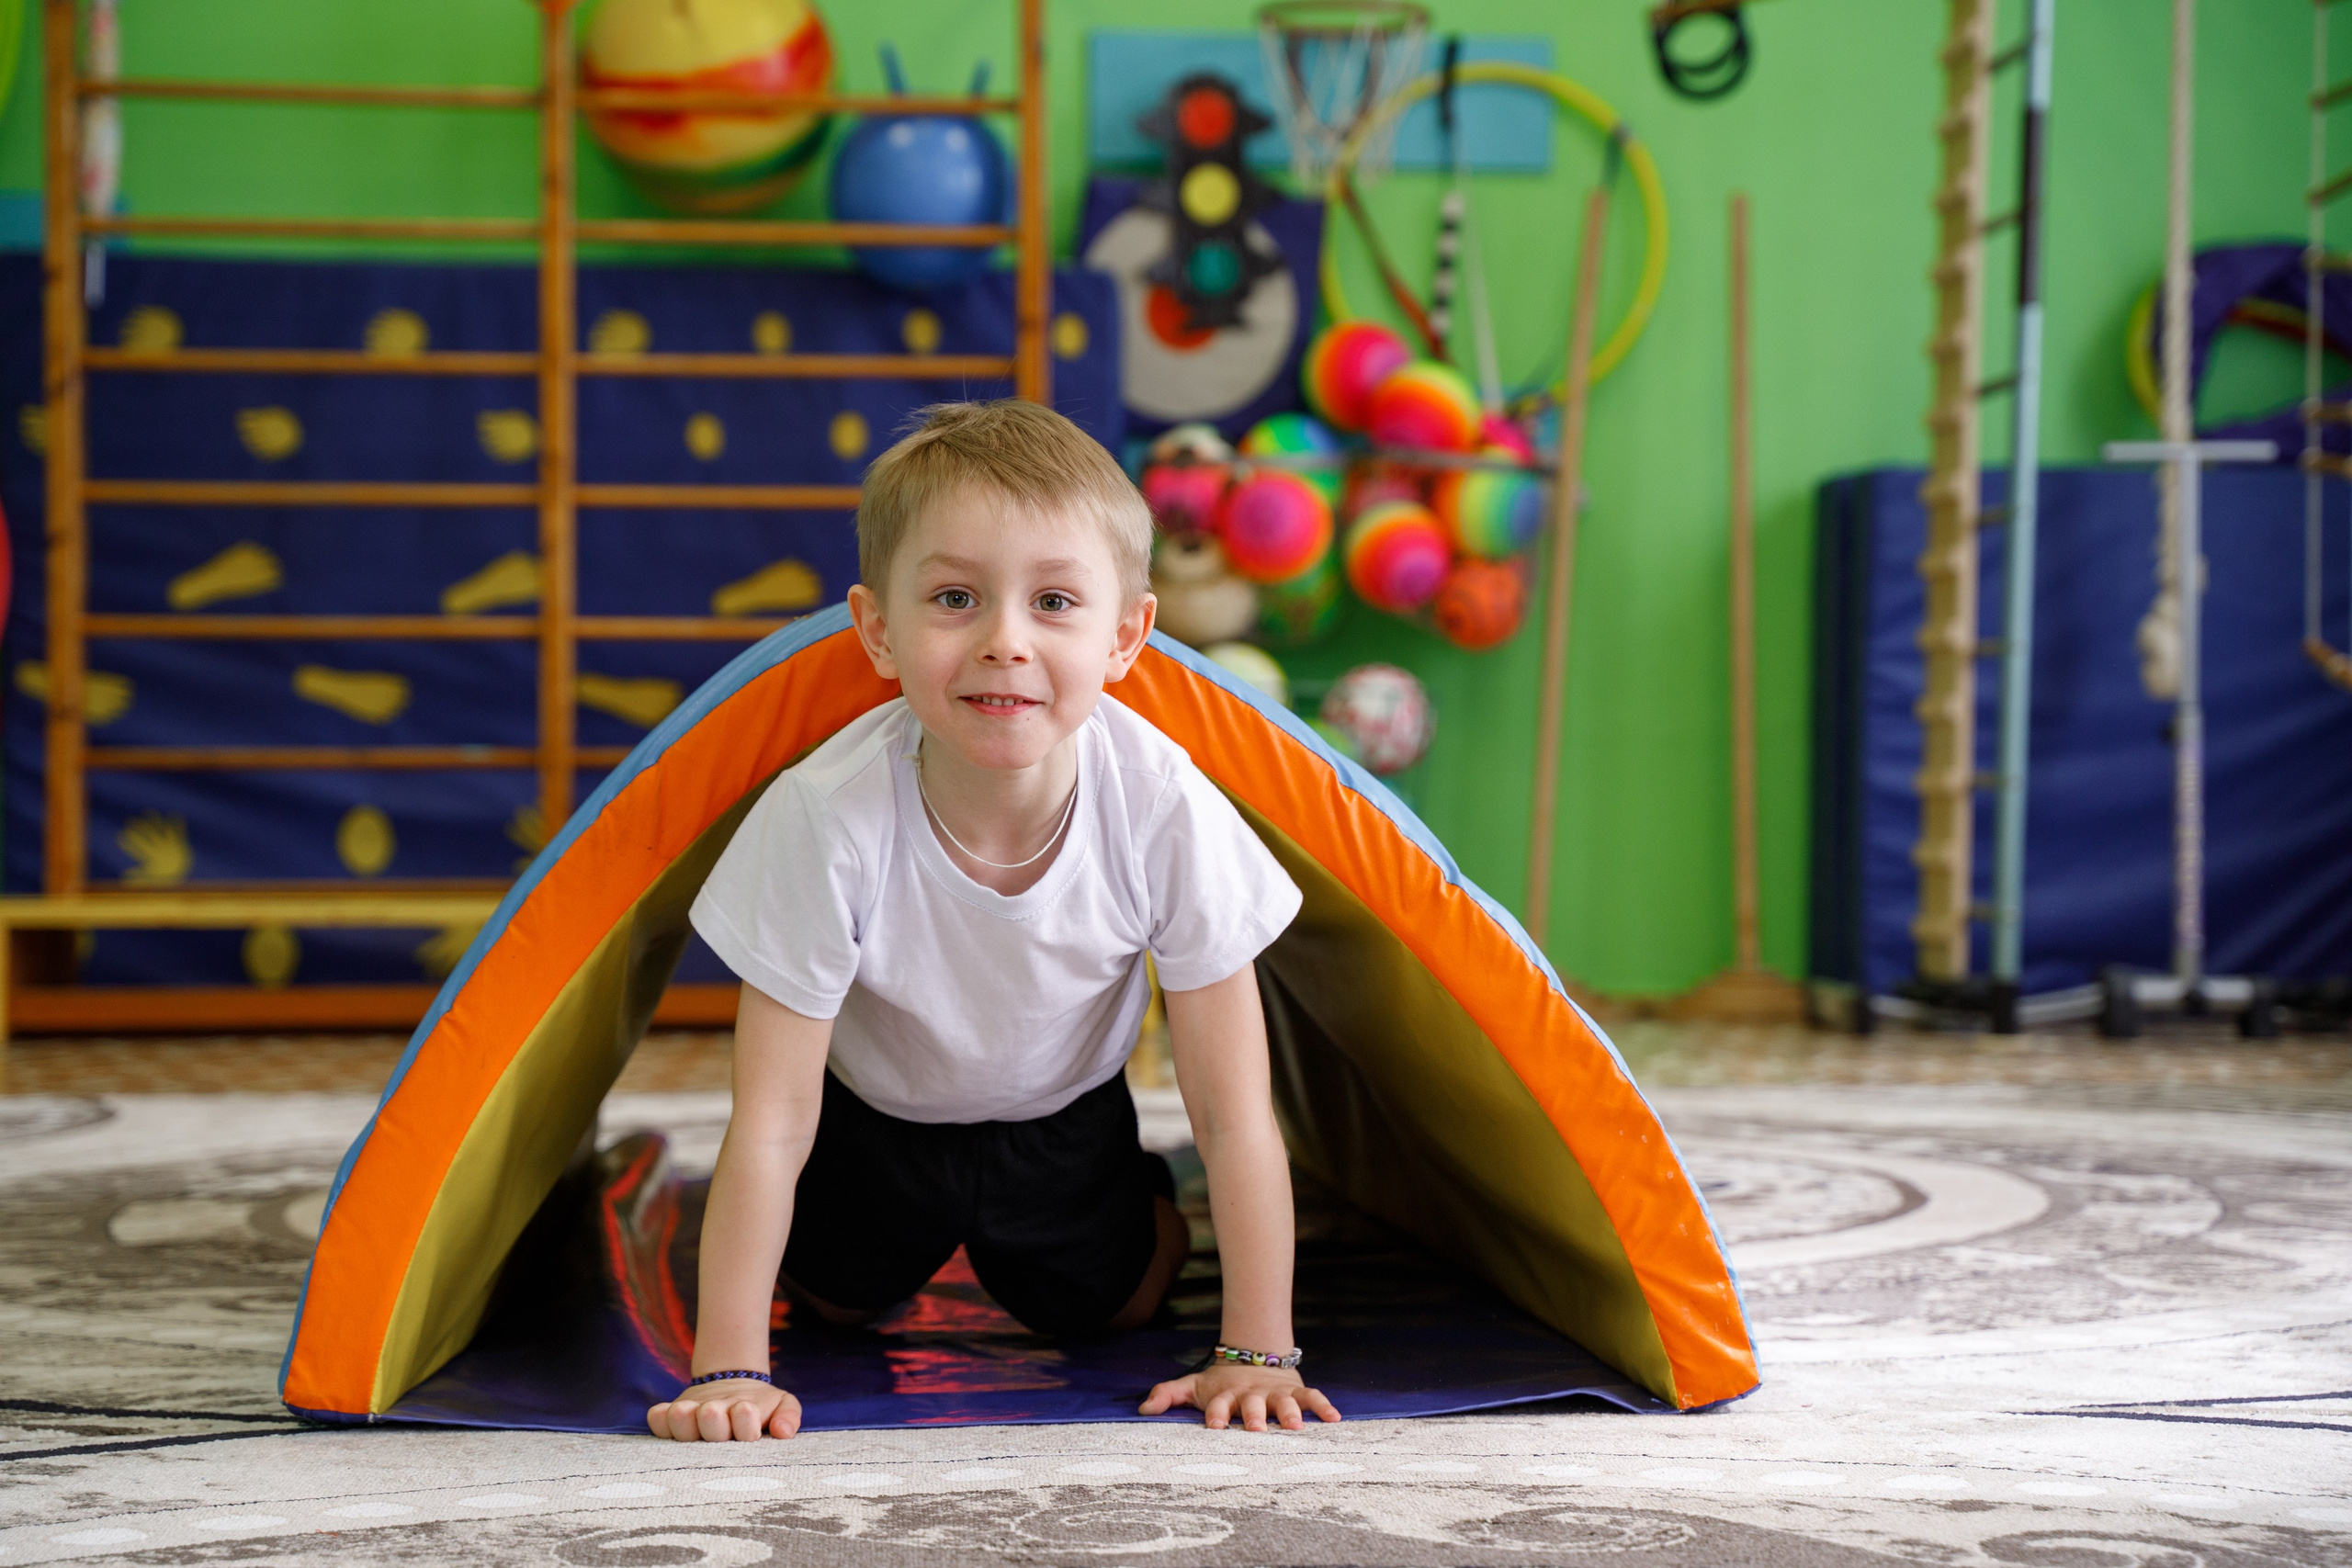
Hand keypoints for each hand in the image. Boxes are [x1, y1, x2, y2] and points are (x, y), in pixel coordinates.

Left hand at [646, 1377, 801, 1441]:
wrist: (733, 1385)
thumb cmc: (760, 1402)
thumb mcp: (784, 1403)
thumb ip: (789, 1415)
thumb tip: (783, 1432)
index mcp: (746, 1440)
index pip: (745, 1435)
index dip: (743, 1424)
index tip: (745, 1408)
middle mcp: (715, 1441)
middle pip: (711, 1434)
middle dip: (712, 1421)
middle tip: (714, 1409)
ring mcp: (691, 1433)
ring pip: (682, 1430)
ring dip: (685, 1419)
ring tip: (691, 1408)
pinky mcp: (670, 1425)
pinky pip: (658, 1424)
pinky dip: (660, 1417)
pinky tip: (668, 1409)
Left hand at [1138, 1362, 1340, 1430]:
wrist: (1252, 1356)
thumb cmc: (1220, 1384)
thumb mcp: (1193, 1386)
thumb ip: (1167, 1394)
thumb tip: (1141, 1408)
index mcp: (1225, 1394)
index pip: (1218, 1404)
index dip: (1215, 1414)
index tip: (1213, 1427)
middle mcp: (1250, 1393)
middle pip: (1252, 1404)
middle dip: (1254, 1416)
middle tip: (1256, 1429)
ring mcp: (1274, 1392)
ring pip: (1283, 1401)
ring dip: (1289, 1413)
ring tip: (1295, 1427)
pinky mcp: (1294, 1389)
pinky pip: (1311, 1396)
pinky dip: (1322, 1406)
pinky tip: (1334, 1419)